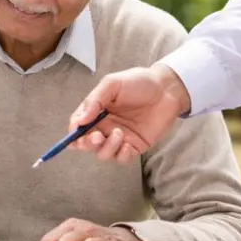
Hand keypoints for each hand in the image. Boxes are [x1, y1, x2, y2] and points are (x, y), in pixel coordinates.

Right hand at [67, 65, 189, 163]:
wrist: (167, 89)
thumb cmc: (139, 82)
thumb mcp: (112, 84)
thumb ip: (94, 101)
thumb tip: (78, 120)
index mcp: (96, 111)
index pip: (78, 126)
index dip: (74, 133)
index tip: (76, 134)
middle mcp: (105, 126)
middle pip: (87, 143)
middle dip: (87, 144)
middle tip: (96, 137)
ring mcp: (119, 137)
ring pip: (103, 153)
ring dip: (107, 148)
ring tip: (119, 134)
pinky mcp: (135, 146)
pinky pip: (122, 158)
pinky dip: (121, 155)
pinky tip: (127, 145)